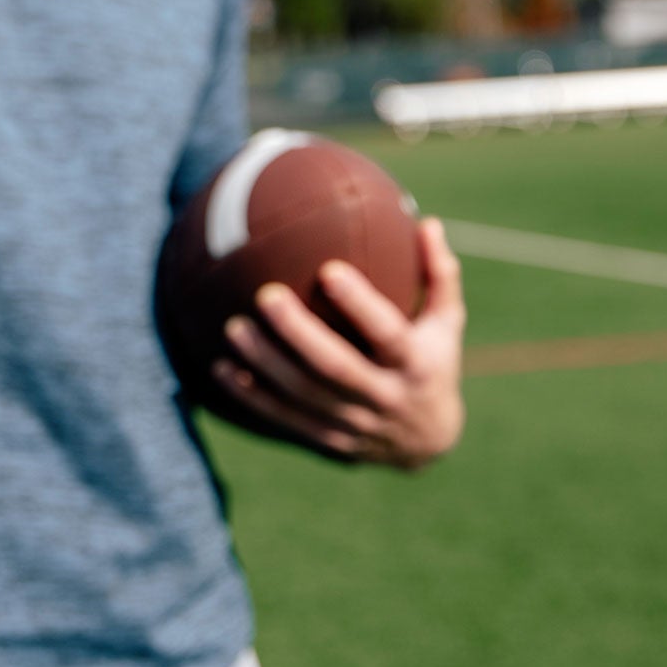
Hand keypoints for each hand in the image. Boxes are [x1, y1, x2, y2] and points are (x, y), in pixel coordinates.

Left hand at [212, 218, 465, 469]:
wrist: (428, 443)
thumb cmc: (432, 360)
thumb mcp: (447, 322)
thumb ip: (439, 275)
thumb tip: (429, 223)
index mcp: (415, 364)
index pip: (387, 333)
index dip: (360, 305)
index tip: (329, 269)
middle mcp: (384, 397)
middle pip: (336, 367)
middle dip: (299, 333)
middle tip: (265, 296)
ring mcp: (354, 423)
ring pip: (304, 395)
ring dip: (266, 363)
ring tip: (233, 327)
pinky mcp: (328, 439)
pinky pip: (285, 418)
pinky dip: (252, 396)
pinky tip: (220, 367)